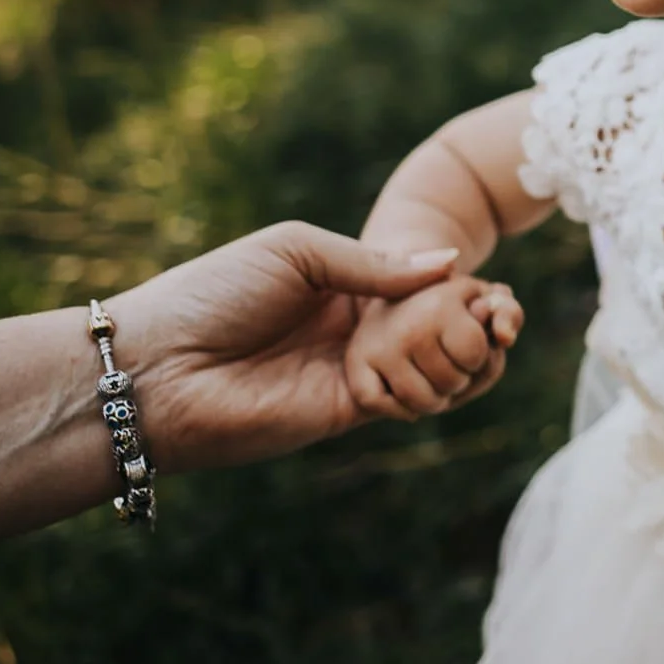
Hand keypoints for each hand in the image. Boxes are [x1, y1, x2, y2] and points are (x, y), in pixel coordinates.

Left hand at [101, 222, 510, 472]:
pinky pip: (409, 399)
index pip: (422, 283)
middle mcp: (355, 328)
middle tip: (506, 316)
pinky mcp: (349, 412)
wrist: (157, 367)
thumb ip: (373, 263)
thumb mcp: (296, 252)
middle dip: (478, 321)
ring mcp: (355, 371)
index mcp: (343, 282)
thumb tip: (451, 263)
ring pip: (433, 366)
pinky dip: (437, 385)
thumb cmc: (212, 294)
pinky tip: (449, 366)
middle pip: (438, 327)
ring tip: (489, 338)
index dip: (463, 285)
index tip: (495, 286)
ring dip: (466, 354)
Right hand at [345, 274, 521, 422]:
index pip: (476, 356)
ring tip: (430, 372)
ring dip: (434, 398)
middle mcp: (407, 325)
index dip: (478, 355)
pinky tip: (406, 390)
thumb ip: (508, 312)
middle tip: (446, 355)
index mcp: (440, 302)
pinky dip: (399, 407)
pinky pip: (380, 406)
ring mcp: (377, 346)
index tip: (466, 336)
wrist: (397, 288)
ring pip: (423, 404)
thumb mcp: (488, 297)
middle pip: (453, 384)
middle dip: (459, 377)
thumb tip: (505, 338)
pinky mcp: (356, 365)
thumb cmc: (453, 301)